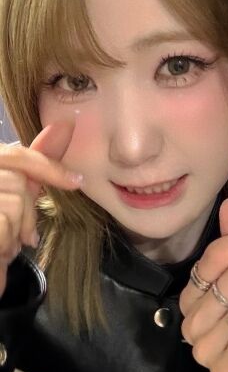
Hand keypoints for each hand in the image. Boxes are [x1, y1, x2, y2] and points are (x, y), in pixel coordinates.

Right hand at [0, 121, 81, 295]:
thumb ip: (35, 165)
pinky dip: (5, 243)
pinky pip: (4, 223)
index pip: (18, 156)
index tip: (76, 181)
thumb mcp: (13, 195)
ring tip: (4, 245)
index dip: (49, 168)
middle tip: (24, 238)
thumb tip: (65, 125)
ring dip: (16, 233)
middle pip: (19, 183)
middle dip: (28, 214)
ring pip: (13, 204)